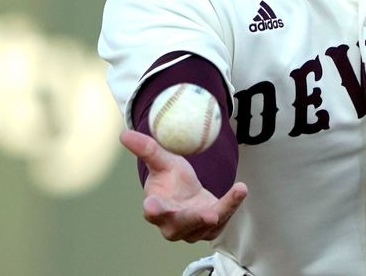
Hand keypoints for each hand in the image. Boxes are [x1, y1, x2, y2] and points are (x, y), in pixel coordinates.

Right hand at [119, 129, 247, 242]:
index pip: (153, 210)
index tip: (152, 207)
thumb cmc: (171, 179)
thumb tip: (124, 133)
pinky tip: (241, 189)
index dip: (154, 209)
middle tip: (208, 214)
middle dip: (193, 219)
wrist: (189, 195)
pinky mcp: (210, 230)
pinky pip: (223, 217)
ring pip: (207, 223)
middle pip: (180, 225)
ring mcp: (192, 231)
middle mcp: (172, 224)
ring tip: (238, 190)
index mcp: (156, 207)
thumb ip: (147, 149)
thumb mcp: (162, 161)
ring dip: (224, 208)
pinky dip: (232, 203)